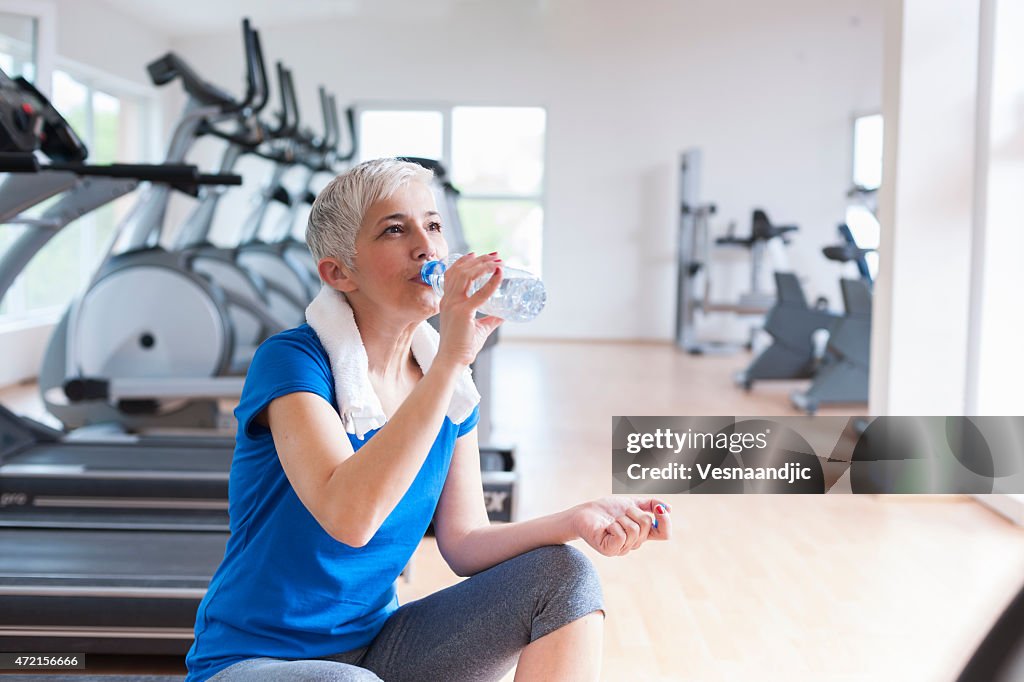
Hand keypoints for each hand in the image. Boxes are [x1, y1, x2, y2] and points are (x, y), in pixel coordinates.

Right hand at [435, 252, 504, 366]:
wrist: (452, 361)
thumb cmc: (462, 347)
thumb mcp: (479, 328)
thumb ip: (490, 320)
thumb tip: (504, 315)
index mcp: (448, 301)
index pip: (452, 274)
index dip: (464, 261)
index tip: (477, 254)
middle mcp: (448, 300)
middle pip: (461, 271)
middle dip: (478, 260)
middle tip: (494, 255)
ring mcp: (454, 305)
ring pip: (467, 276)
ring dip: (483, 265)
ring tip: (497, 261)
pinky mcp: (463, 312)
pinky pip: (480, 293)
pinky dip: (491, 282)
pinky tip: (499, 274)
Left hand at [571, 496, 671, 556]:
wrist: (584, 512)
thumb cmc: (607, 509)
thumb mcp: (632, 502)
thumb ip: (650, 504)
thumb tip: (668, 508)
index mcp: (642, 534)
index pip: (664, 534)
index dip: (665, 521)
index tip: (658, 508)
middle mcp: (634, 544)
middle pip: (646, 524)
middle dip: (633, 511)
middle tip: (621, 511)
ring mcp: (622, 549)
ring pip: (634, 529)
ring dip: (622, 518)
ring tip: (612, 520)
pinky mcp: (610, 550)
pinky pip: (621, 535)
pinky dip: (613, 525)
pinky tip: (606, 527)